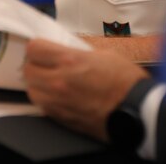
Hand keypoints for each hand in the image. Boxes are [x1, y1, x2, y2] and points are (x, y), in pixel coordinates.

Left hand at [23, 39, 148, 141]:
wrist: (138, 110)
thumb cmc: (127, 83)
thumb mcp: (105, 54)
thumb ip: (80, 52)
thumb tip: (67, 50)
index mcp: (70, 61)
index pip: (34, 49)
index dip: (37, 46)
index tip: (42, 47)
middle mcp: (60, 82)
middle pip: (28, 70)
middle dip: (35, 64)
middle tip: (45, 63)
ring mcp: (59, 102)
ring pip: (31, 90)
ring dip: (37, 83)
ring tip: (50, 80)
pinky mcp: (62, 118)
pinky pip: (42, 106)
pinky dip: (46, 99)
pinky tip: (58, 95)